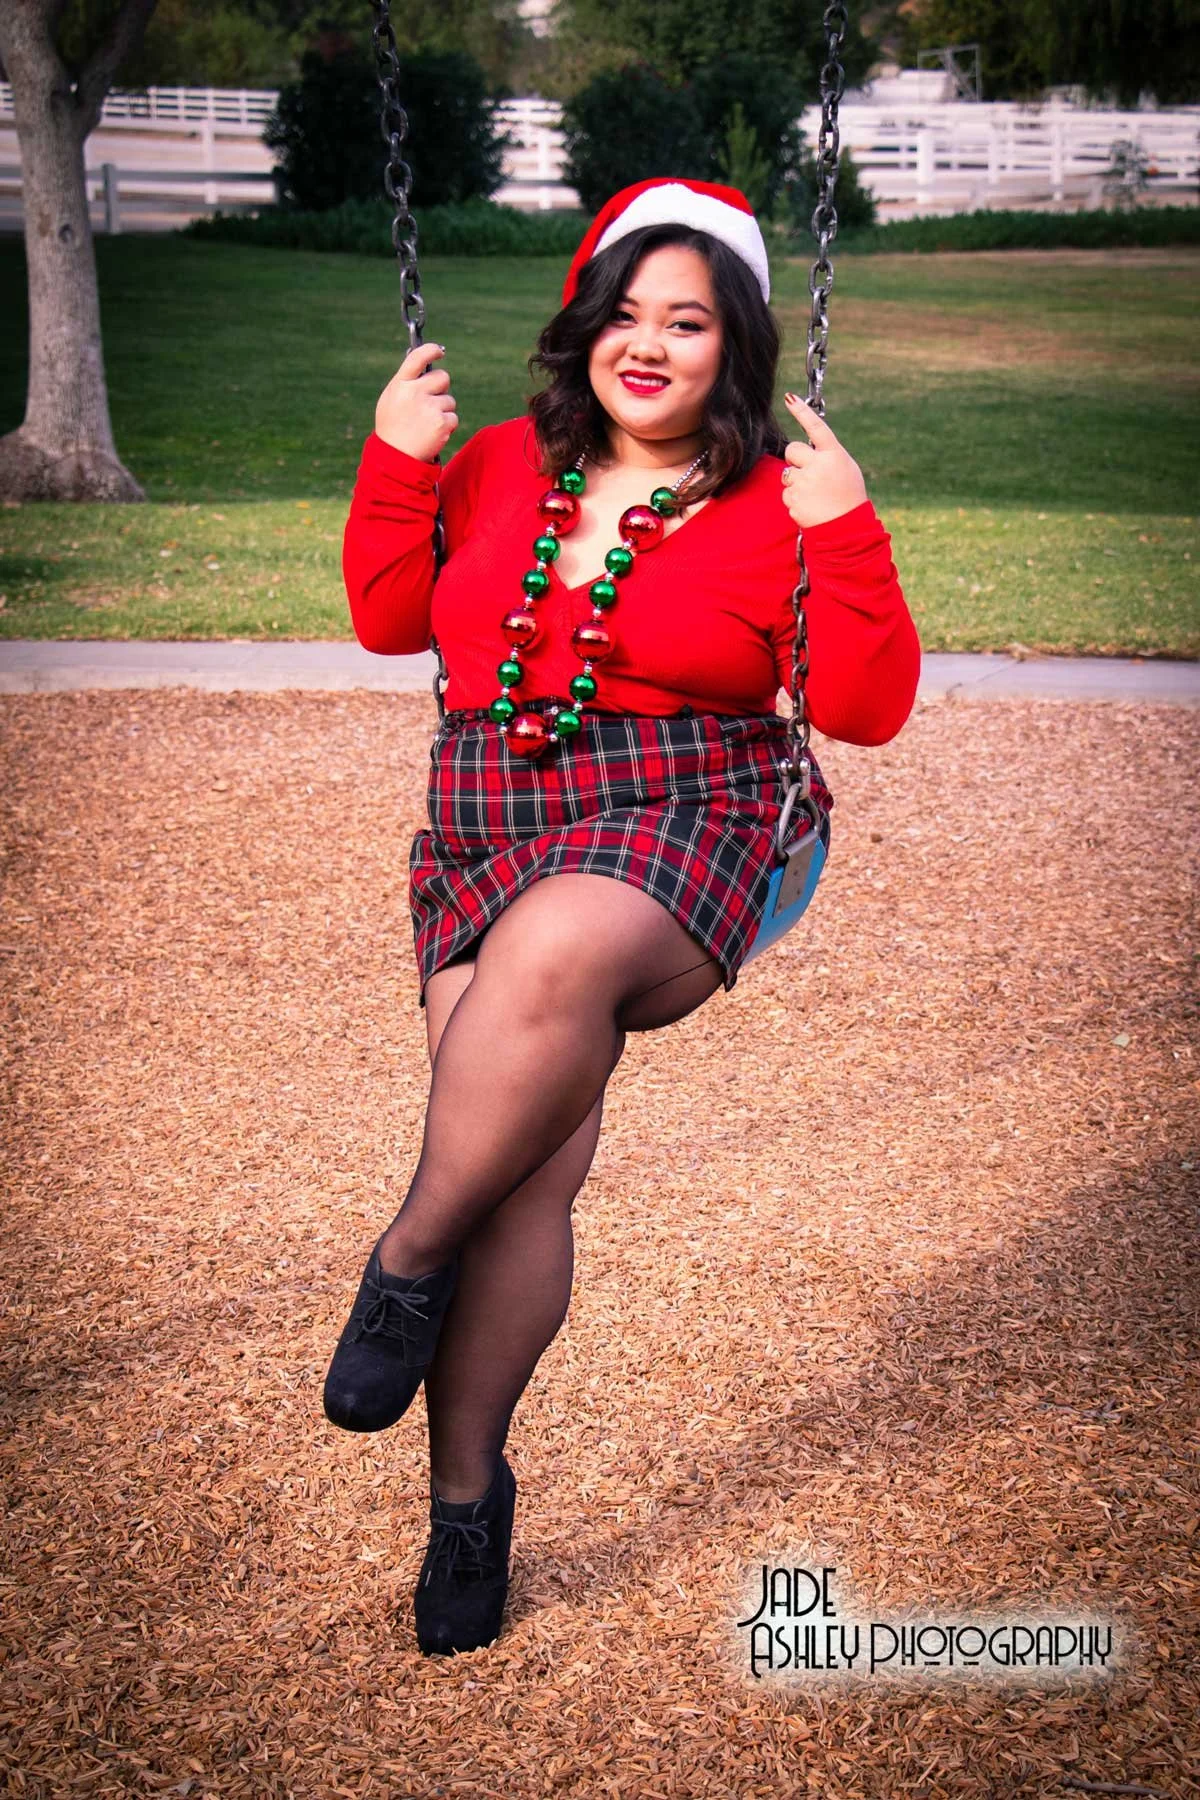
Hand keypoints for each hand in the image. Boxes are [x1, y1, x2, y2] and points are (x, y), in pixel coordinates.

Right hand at [374, 342, 458, 461]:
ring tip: (427, 424)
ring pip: (450, 400)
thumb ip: (405, 382)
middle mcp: (415, 393)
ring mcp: (430, 408)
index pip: (418, 357)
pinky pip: (454, 417)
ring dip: (443, 410)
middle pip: (443, 378)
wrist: (396, 458)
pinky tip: (433, 433)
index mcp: (400, 384)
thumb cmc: (392, 427)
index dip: (431, 350)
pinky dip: (447, 425)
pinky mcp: (442, 423)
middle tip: (431, 402)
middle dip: (441, 388)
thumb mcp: (390, 400)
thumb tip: (424, 364)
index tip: (439, 352)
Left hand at [779, 392, 867, 528]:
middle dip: (795, 459)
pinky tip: (810, 505)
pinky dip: (795, 499)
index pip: (816, 427)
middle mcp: (818, 465)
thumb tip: (807, 449)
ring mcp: (804, 482)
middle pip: (792, 450)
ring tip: (814, 494)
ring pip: (787, 474)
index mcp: (833, 454)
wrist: (846, 527)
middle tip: (808, 472)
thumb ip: (826, 456)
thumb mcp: (845, 468)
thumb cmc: (848, 496)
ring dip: (796, 481)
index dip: (802, 412)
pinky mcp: (794, 499)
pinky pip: (786, 494)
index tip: (790, 398)